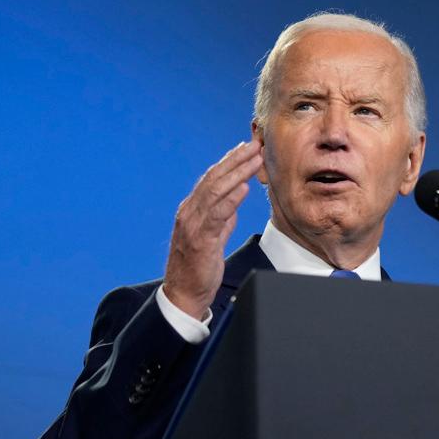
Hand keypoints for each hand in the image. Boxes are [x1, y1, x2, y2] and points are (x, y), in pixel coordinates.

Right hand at [163, 140, 262, 318]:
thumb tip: (234, 202)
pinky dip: (230, 199)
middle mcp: (190, 212)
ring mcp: (193, 225)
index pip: (212, 179)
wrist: (184, 294)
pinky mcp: (200, 240)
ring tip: (254, 159)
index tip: (246, 147)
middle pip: (214, 178)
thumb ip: (222, 219)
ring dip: (237, 173)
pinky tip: (244, 187)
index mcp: (192, 210)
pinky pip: (216, 215)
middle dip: (235, 160)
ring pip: (215, 191)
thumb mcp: (213, 237)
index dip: (229, 161)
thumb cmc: (199, 267)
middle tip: (255, 144)